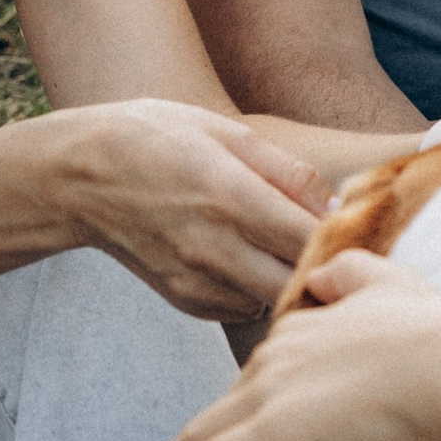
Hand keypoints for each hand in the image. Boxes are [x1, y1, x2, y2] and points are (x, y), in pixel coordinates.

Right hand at [54, 101, 336, 320]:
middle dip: (324, 267)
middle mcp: (214, 247)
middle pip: (299, 282)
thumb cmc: (155, 138)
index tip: (360, 228)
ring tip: (288, 251)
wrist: (79, 176)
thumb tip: (337, 206)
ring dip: (290, 281)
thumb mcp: (224, 131)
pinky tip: (249, 262)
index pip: (312, 238)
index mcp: (230, 196)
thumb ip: (287, 172)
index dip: (346, 237)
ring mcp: (196, 280)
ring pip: (274, 301)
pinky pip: (243, 310)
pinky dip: (257, 292)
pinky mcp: (185, 300)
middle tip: (336, 247)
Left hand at [152, 247, 440, 440]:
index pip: (255, 375)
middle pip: (220, 405)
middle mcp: (275, 358)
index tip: (223, 433)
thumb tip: (321, 278)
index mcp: (302, 330)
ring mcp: (271, 393)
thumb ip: (353, 275)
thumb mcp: (391, 284)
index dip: (237, 406)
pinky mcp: (275, 429)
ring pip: (203, 434)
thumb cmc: (439, 332)